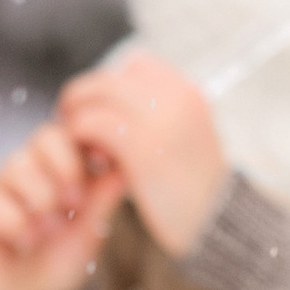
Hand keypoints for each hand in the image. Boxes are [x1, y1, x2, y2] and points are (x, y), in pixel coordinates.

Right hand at [0, 116, 124, 289]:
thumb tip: (127, 163)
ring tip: (50, 230)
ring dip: (41, 201)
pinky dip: (17, 225)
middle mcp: (26, 171)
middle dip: (64, 168)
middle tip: (74, 203)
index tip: (100, 165)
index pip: (65, 131)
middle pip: (42, 138)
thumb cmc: (64, 257)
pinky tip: (26, 243)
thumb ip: (105, 196)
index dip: (81, 143)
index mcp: (56, 167)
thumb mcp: (93, 228)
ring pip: (15, 166)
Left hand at [54, 50, 228, 257]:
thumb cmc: (196, 188)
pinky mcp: (139, 145)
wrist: (216, 224)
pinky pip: (91, 123)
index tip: (105, 108)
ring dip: (78, 116)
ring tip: (81, 142)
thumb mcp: (189, 136)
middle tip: (74, 122)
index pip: (136, 65)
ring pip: (95, 95)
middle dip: (85, 99)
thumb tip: (114, 101)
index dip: (113, 85)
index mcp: (188, 92)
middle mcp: (175, 97)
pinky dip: (80, 136)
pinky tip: (91, 159)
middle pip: (109, 79)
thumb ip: (161, 114)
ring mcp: (158, 118)